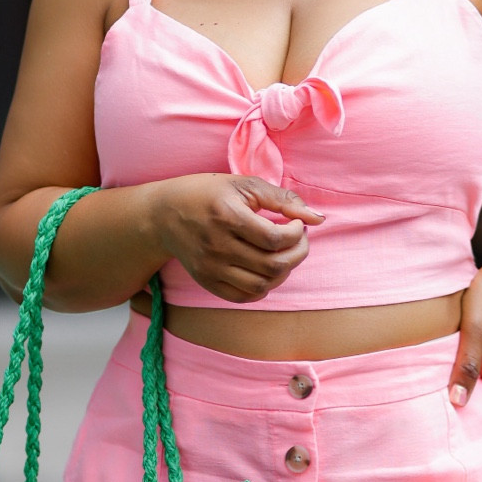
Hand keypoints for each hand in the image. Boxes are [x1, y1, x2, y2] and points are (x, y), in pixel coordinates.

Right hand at [153, 175, 323, 303]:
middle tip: (297, 239)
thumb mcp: (244, 185)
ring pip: (262, 285)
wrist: (163, 214)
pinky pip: (245, 296)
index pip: (275, 239)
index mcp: (227, 216)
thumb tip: (319, 217)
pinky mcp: (207, 282)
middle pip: (273, 265)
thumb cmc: (207, 193)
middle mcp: (217, 246)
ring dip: (283, 272)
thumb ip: (283, 199)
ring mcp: (211, 268)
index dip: (297, 233)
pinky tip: (265, 268)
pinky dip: (263, 286)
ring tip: (283, 253)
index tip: (296, 223)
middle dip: (298, 253)